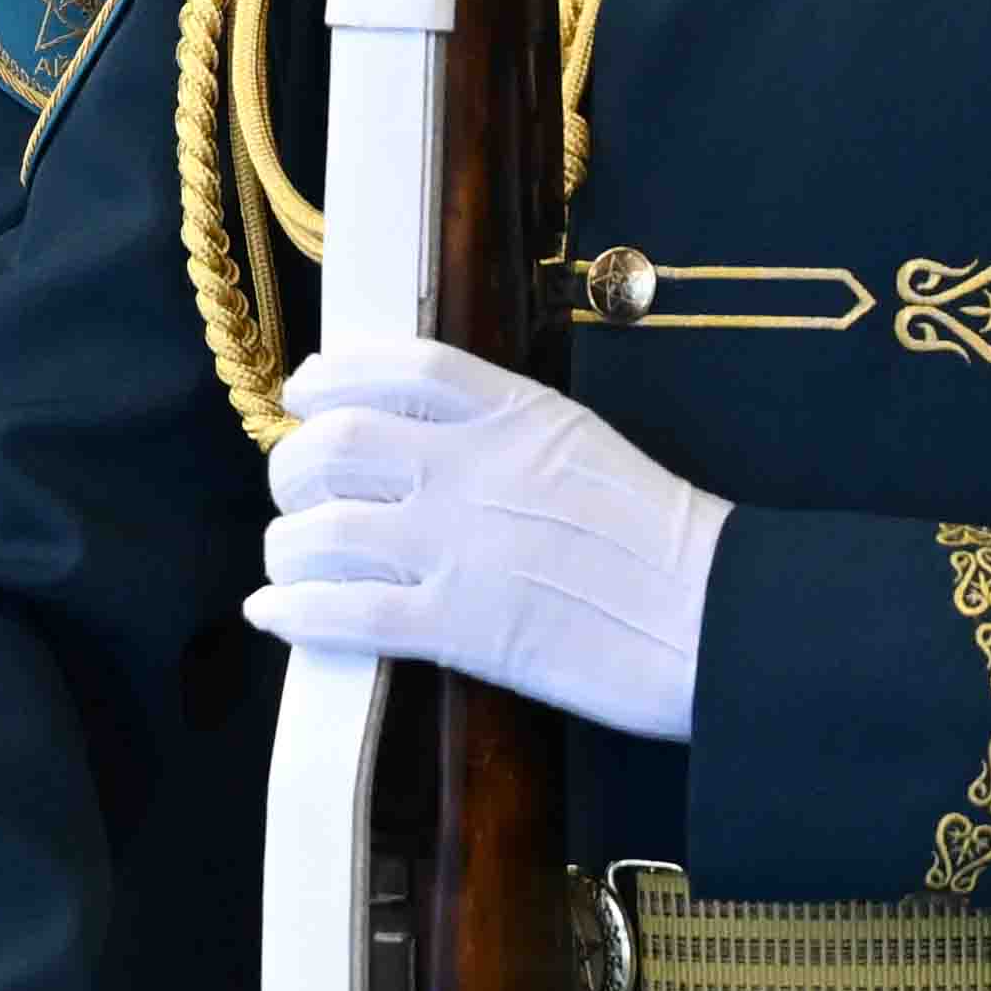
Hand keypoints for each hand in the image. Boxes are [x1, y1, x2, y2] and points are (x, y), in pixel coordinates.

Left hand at [246, 342, 726, 744]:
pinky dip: (294, 610)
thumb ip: (513, 440)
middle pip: (338, 443)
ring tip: (287, 562)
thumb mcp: (588, 450)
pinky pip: (345, 611)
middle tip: (294, 490)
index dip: (336, 374)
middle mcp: (473, 468)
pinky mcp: (460, 625)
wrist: (719, 616)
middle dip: (294, 467)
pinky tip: (271, 612)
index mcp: (517, 414)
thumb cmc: (668, 545)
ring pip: (323, 529)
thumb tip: (443, 451)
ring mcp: (460, 546)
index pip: (402, 366)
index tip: (306, 390)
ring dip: (287, 545)